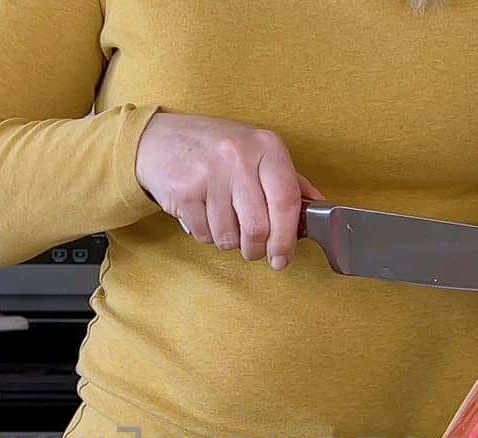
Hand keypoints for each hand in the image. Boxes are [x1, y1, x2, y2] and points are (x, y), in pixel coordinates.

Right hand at [135, 112, 323, 269]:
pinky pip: (205, 235)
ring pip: (229, 236)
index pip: (287, 201)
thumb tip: (318, 208)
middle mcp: (239, 156)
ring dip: (230, 242)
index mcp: (266, 146)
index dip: (286, 238)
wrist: (159, 139)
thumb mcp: (257, 151)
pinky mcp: (184, 191)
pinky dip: (208, 236)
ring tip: (226, 224)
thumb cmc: (214, 148)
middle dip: (257, 249)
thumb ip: (289, 180)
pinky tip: (206, 216)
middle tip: (254, 250)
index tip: (283, 257)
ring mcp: (209, 173)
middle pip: (259, 227)